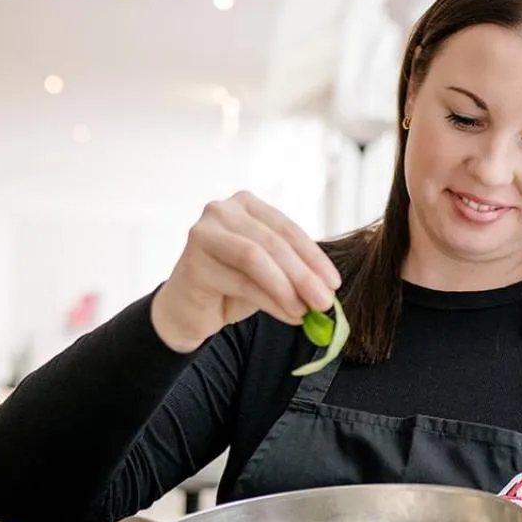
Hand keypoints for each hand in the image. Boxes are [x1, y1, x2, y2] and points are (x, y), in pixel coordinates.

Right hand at [150, 191, 341, 352]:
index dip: (314, 256)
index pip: (287, 228)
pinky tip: (289, 315)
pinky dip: (270, 301)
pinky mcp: (194, 261)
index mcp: (246, 205)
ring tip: (306, 312)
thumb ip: (293, 273)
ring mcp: (204, 233)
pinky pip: (240, 282)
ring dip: (287, 288)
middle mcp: (222, 211)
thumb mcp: (269, 275)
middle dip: (303, 275)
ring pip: (255, 258)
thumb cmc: (230, 286)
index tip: (334, 282)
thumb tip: (328, 289)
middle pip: (273, 243)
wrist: (187, 310)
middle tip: (325, 302)